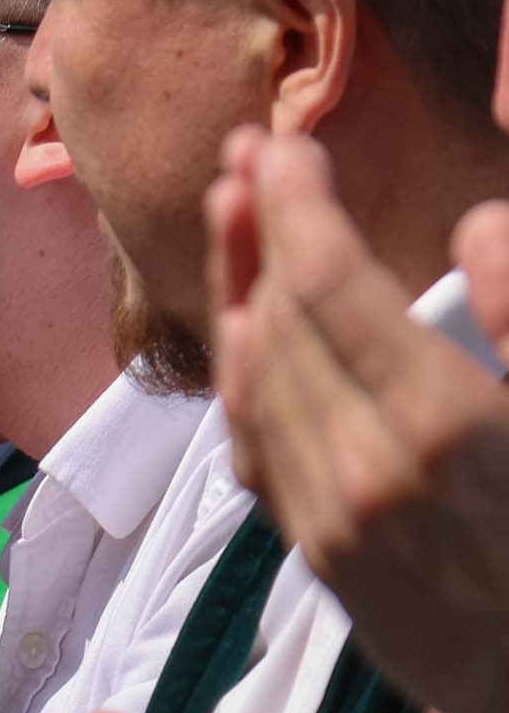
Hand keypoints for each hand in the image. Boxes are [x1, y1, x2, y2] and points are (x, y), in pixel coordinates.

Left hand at [206, 131, 508, 712]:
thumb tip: (474, 226)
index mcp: (442, 429)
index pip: (327, 285)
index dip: (296, 204)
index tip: (281, 144)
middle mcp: (366, 477)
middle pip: (274, 324)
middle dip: (256, 231)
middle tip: (247, 158)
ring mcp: (334, 530)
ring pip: (253, 386)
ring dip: (238, 292)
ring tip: (237, 219)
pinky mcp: (326, 569)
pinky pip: (259, 454)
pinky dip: (244, 380)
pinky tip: (244, 333)